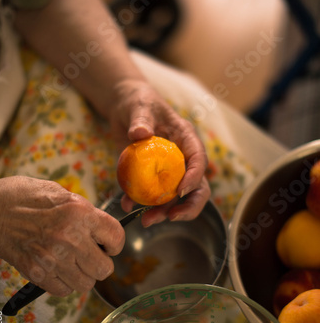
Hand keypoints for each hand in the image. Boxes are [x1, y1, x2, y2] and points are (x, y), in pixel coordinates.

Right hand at [0, 177, 124, 295]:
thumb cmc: (22, 196)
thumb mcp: (59, 192)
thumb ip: (82, 210)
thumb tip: (99, 226)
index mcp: (80, 213)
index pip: (117, 237)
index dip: (115, 243)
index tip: (108, 244)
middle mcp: (70, 237)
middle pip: (104, 268)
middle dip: (100, 263)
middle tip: (90, 255)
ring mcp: (53, 258)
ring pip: (85, 283)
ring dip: (82, 275)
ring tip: (71, 262)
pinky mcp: (37, 273)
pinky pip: (64, 290)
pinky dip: (63, 283)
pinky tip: (57, 268)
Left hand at [109, 80, 209, 225]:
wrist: (123, 108)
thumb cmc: (138, 102)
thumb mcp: (140, 106)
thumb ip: (141, 119)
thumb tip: (139, 133)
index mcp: (186, 139)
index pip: (198, 160)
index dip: (194, 177)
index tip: (181, 191)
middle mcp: (181, 158)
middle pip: (196, 187)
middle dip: (188, 206)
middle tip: (172, 217)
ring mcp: (166, 170)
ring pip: (174, 197)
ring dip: (163, 212)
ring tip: (146, 220)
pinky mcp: (149, 176)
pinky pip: (149, 194)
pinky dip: (139, 203)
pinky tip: (127, 206)